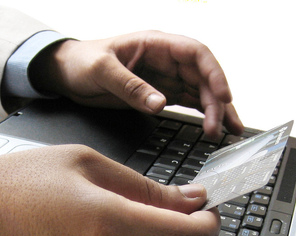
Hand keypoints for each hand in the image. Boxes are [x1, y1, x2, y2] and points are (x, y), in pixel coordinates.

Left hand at [31, 31, 242, 137]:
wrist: (66, 74)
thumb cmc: (81, 62)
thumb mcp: (102, 71)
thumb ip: (131, 86)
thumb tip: (161, 103)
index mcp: (155, 44)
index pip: (196, 54)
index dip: (214, 73)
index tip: (222, 96)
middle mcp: (166, 59)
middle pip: (203, 77)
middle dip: (216, 101)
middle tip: (219, 128)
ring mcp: (166, 77)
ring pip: (201, 92)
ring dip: (216, 111)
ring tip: (229, 132)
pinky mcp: (161, 94)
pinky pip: (189, 103)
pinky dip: (203, 116)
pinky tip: (214, 129)